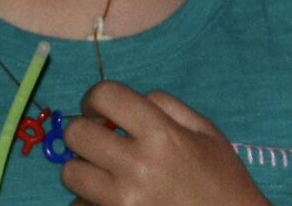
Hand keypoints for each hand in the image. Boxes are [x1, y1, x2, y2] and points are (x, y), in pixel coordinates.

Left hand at [61, 84, 267, 205]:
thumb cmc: (221, 177)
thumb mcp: (204, 130)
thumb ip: (165, 106)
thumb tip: (126, 103)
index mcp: (161, 134)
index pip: (105, 96)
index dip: (95, 97)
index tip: (98, 108)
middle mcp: (137, 165)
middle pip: (77, 134)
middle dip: (84, 130)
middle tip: (99, 138)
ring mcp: (123, 200)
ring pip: (70, 173)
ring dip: (83, 166)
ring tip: (103, 169)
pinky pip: (80, 205)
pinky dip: (88, 199)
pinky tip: (109, 196)